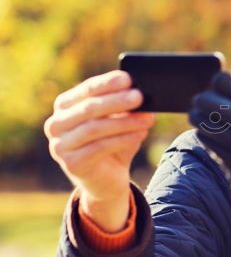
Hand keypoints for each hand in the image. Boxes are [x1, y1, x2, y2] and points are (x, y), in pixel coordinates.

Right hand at [44, 70, 154, 231]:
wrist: (108, 179)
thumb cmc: (114, 142)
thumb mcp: (120, 121)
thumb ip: (125, 107)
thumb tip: (142, 94)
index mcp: (66, 106)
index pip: (87, 89)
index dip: (107, 83)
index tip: (128, 78)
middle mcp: (56, 124)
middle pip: (89, 108)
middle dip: (117, 101)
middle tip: (140, 96)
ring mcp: (60, 145)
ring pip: (94, 128)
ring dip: (124, 122)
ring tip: (148, 119)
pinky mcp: (71, 163)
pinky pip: (99, 148)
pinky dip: (123, 139)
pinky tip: (140, 134)